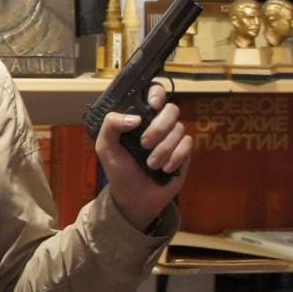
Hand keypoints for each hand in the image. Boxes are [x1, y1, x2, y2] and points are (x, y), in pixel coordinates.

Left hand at [95, 82, 190, 230]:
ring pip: (179, 128)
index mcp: (139, 118)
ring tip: (151, 164)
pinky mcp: (183, 152)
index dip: (157, 93)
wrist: (134, 198)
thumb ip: (111, 125)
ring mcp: (172, 137)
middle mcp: (157, 123)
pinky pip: (187, 144)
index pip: (153, 93)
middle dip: (159, 127)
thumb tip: (136, 118)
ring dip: (164, 149)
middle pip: (171, 109)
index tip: (152, 105)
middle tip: (144, 144)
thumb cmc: (119, 171)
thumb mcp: (105, 147)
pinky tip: (165, 169)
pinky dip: (175, 157)